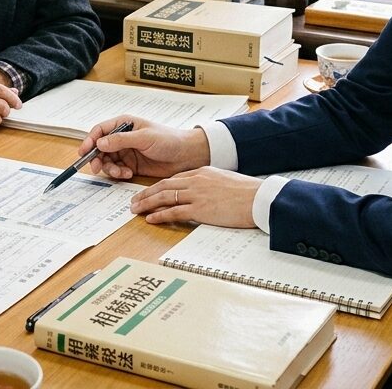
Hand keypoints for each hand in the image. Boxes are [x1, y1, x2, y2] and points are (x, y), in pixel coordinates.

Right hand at [78, 116, 210, 179]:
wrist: (186, 155)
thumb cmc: (168, 139)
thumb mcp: (144, 137)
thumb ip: (121, 140)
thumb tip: (100, 143)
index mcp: (124, 124)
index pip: (100, 130)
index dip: (90, 140)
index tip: (84, 152)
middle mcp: (123, 137)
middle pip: (100, 148)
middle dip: (97, 158)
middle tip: (97, 168)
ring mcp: (126, 151)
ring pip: (107, 161)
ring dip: (110, 168)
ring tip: (121, 173)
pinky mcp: (131, 164)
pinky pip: (117, 170)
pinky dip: (119, 174)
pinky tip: (128, 174)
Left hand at [131, 167, 261, 227]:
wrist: (258, 198)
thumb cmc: (246, 192)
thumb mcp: (224, 181)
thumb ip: (208, 184)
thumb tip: (201, 193)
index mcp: (202, 172)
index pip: (173, 179)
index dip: (157, 186)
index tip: (148, 192)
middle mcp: (196, 181)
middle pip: (163, 186)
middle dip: (146, 193)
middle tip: (134, 201)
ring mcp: (197, 195)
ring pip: (165, 197)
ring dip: (147, 203)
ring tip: (136, 210)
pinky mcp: (200, 209)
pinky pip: (174, 212)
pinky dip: (160, 215)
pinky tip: (150, 218)